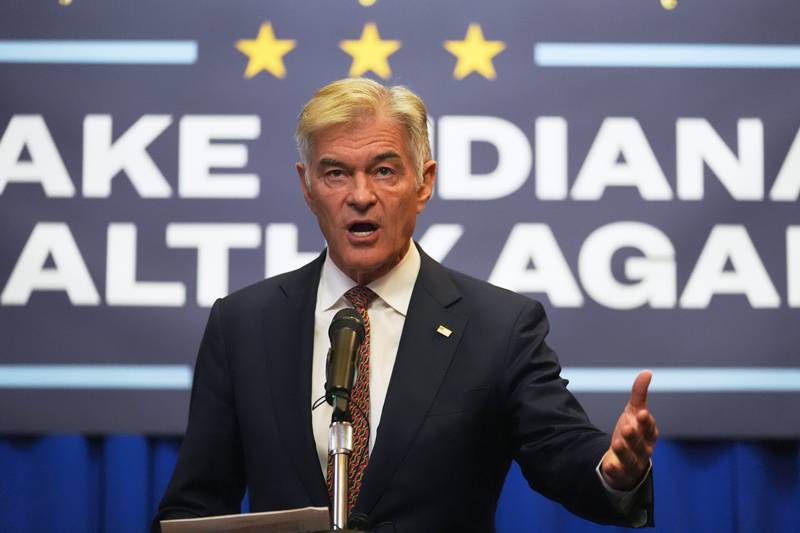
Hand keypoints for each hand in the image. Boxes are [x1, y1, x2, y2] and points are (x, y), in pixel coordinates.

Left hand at [600, 370, 658, 490]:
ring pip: (631, 459)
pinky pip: (619, 473)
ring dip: (625, 451)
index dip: (646, 422)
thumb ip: (639, 394)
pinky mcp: (621, 472)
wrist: (625, 459)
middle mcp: (643, 449)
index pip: (650, 429)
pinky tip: (609, 466)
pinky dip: (615, 470)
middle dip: (634, 436)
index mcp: (648, 434)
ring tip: (616, 442)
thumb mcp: (634, 412)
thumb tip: (647, 372)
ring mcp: (633, 462)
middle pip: (640, 444)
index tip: (642, 413)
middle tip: (626, 428)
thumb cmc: (633, 432)